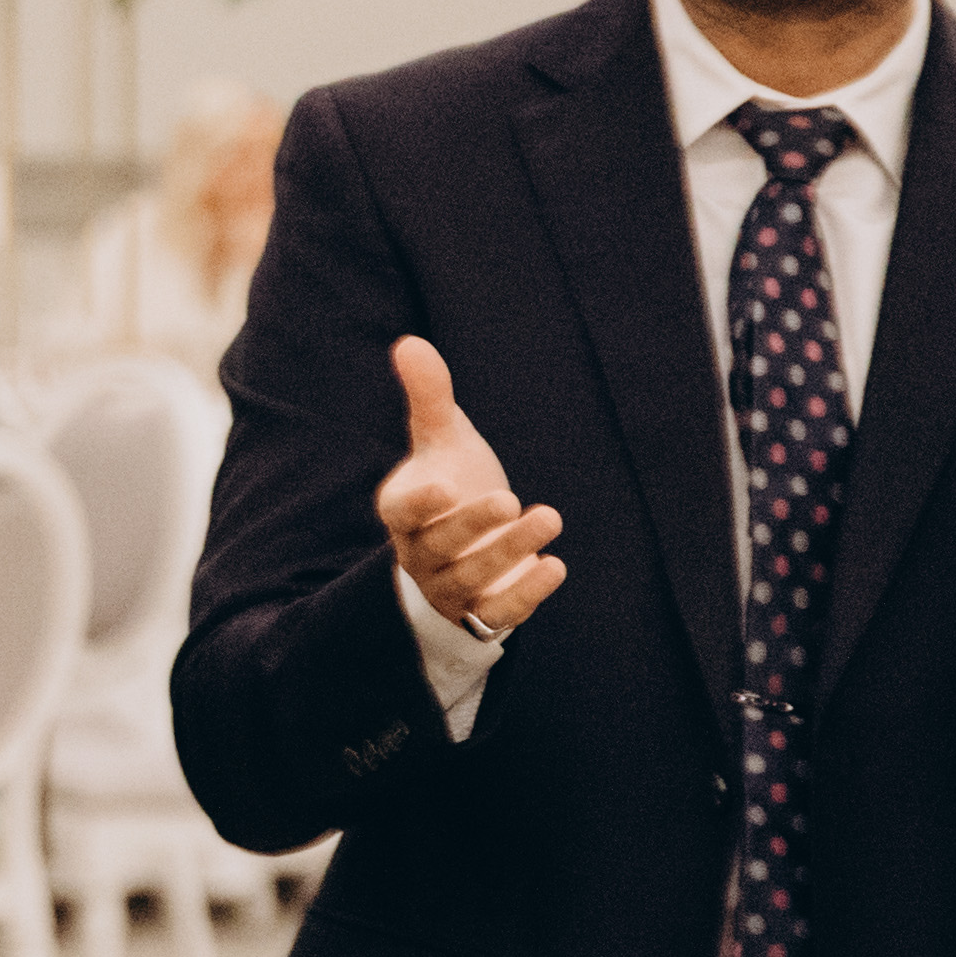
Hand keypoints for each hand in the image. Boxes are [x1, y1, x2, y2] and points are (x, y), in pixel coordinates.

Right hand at [375, 336, 562, 640]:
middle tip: (509, 500)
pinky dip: (526, 596)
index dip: (418, 503)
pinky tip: (556, 567)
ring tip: (549, 517)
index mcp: (403, 513)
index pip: (399, 513)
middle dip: (473, 526)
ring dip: (510, 552)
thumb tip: (410, 342)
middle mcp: (420, 555)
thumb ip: (429, 396)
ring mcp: (450, 589)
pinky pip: (498, 614)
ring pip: (471, 580)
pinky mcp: (482, 614)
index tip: (443, 487)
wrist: (469, 549)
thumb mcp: (443, 439)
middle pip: (440, 546)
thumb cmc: (452, 484)